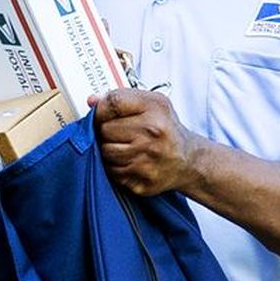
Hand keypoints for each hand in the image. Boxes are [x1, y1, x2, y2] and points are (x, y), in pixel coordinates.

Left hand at [88, 89, 203, 196]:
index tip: (102, 113)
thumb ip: (122, 98)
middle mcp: (152, 135)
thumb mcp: (152, 104)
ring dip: (109, 149)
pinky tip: (128, 160)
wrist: (187, 160)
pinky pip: (112, 172)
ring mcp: (146, 160)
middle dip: (107, 130)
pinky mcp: (141, 182)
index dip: (101, 108)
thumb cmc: (165, 129)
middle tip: (119, 132)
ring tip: (124, 146)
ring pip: (105, 152)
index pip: (113, 103)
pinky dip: (115, 166)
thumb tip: (92, 100)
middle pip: (105, 129)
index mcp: (155, 110)